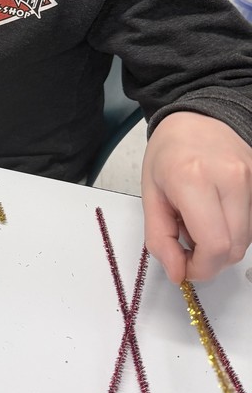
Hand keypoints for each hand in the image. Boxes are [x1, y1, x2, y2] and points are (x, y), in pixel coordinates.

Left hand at [141, 111, 251, 282]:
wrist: (196, 118)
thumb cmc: (168, 153)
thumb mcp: (150, 195)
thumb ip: (159, 239)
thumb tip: (178, 274)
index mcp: (194, 179)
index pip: (214, 246)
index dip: (201, 268)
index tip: (185, 268)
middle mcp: (230, 178)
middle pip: (234, 248)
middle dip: (210, 260)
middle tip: (188, 246)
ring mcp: (251, 178)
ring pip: (246, 239)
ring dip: (221, 243)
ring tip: (199, 221)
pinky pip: (251, 222)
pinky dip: (232, 229)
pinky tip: (215, 213)